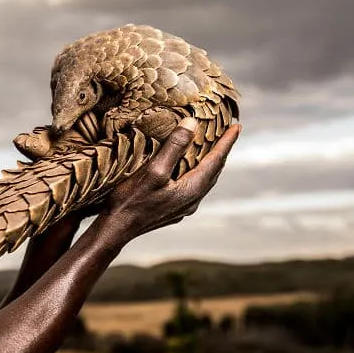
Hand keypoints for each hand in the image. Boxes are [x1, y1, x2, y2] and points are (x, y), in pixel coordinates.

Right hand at [100, 117, 241, 241]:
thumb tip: (193, 123)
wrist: (116, 229)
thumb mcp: (153, 170)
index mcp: (192, 189)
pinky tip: (190, 171)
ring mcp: (183, 208)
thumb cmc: (131, 200)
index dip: (227, 142)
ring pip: (204, 181)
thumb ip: (174, 146)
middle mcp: (193, 200)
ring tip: (213, 150)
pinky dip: (198, 173)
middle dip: (222, 151)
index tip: (237, 125)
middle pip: (214, 171)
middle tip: (228, 134)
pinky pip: (194, 188)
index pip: (216, 160)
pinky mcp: (173, 211)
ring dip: (210, 163)